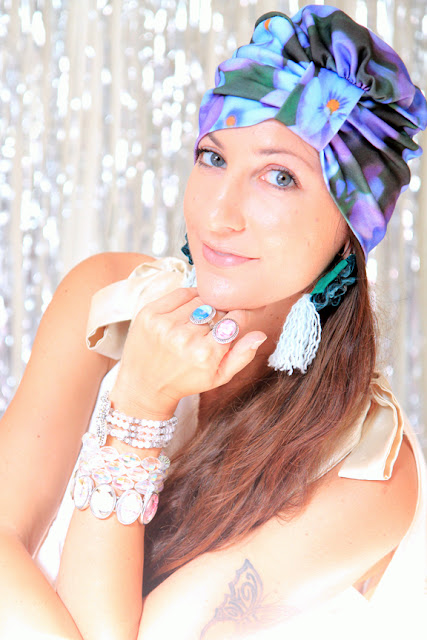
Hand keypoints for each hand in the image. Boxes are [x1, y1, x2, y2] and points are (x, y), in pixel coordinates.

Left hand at [110, 288, 266, 418]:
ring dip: (204, 307)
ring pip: (199, 300)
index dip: (240, 316)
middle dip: (220, 314)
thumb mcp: (218, 377)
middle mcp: (184, 338)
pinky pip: (180, 294)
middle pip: (217, 309)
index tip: (239, 317)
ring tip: (199, 321)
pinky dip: (188, 299)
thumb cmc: (185, 381)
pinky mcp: (149, 314)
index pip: (235, 320)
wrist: (144, 386)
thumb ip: (242, 355)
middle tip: (214, 325)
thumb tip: (260, 334)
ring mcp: (164, 324)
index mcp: (205, 354)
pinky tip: (186, 312)